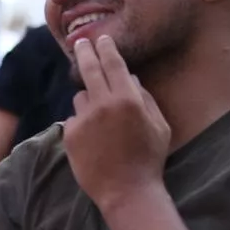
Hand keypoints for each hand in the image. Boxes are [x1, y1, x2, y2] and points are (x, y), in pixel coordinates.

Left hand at [63, 36, 171, 211]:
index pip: (113, 64)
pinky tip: (95, 142)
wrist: (126, 191)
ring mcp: (83, 119)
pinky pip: (75, 119)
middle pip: (89, 69)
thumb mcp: (159, 125)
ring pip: (80, 97)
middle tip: (81, 43)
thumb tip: (130, 78)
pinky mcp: (70, 134)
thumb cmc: (149, 158)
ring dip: (89, 100)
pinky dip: (83, 124)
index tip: (101, 38)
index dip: (106, 48)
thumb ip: (145, 98)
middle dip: (85, 52)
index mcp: (128, 99)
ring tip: (104, 124)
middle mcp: (103, 105)